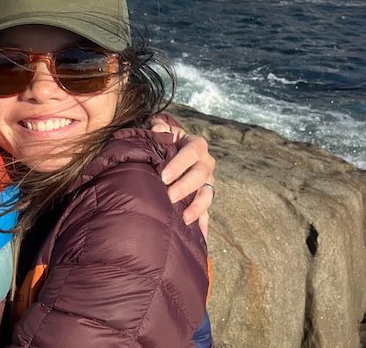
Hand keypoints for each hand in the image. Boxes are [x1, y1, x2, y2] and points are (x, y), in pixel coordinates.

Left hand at [152, 119, 215, 237]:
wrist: (170, 150)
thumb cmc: (163, 140)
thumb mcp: (160, 128)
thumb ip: (158, 127)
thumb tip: (158, 130)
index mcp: (196, 145)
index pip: (191, 152)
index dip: (179, 164)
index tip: (164, 176)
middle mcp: (205, 163)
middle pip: (200, 175)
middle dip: (185, 187)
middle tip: (170, 196)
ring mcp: (207, 182)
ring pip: (207, 194)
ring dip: (197, 207)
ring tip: (184, 219)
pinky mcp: (203, 197)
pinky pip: (207, 212)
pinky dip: (204, 224)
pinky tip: (201, 237)